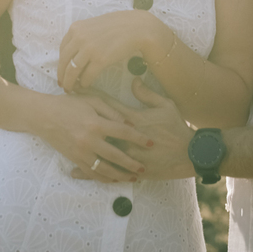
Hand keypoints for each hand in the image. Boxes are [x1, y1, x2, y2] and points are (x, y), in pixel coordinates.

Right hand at [30, 91, 155, 183]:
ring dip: (120, 175)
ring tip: (133, 177)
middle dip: (132, 163)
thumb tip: (128, 124)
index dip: (138, 138)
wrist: (43, 116)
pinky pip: (91, 173)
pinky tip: (114, 179)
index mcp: (95, 124)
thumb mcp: (91, 100)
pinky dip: (104, 178)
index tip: (151, 143)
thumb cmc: (68, 104)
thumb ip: (111, 111)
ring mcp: (81, 153)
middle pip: (116, 156)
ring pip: (104, 170)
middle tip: (144, 168)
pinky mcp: (74, 160)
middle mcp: (89, 141)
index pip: (123, 132)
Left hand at [58, 10, 171, 91]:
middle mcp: (79, 37)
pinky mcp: (100, 59)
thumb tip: (74, 53)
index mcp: (75, 28)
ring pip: (72, 71)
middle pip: (64, 61)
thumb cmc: (116, 26)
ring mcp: (89, 49)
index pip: (62, 50)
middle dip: (62, 76)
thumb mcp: (93, 26)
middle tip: (62, 85)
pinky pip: (87, 76)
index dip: (61, 63)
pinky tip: (87, 85)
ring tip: (71, 89)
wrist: (136, 28)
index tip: (61, 72)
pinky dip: (85, 83)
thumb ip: (82, 36)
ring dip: (70, 83)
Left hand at [69, 78, 194, 181]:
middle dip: (80, 123)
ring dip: (79, 147)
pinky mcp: (129, 171)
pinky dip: (89, 171)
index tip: (78, 92)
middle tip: (61, 117)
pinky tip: (74, 171)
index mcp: (133, 120)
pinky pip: (106, 172)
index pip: (108, 107)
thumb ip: (147, 93)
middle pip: (98, 129)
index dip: (92, 99)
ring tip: (61, 143)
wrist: (190, 155)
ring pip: (97, 152)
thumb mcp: (165, 105)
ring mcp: (127, 156)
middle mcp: (126, 139)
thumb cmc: (178, 128)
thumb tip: (133, 80)